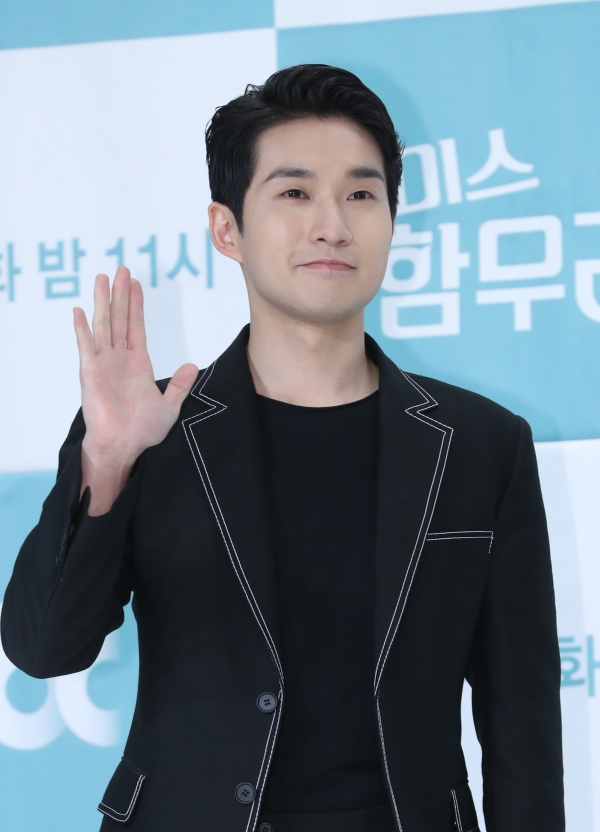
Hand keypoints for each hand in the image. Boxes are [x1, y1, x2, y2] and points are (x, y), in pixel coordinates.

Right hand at [74, 266, 197, 513]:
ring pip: (103, 325)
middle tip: (121, 269)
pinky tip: (79, 310)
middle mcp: (119, 359)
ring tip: (101, 278)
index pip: (136, 326)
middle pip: (119, 318)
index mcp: (138, 363)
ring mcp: (103, 363)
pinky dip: (83, 328)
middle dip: (120, 294)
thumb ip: (179, 385)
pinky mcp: (90, 372)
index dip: (136, 305)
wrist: (123, 447)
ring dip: (102, 301)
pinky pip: (86, 346)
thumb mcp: (169, 405)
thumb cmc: (143, 430)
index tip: (136, 283)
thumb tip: (192, 365)